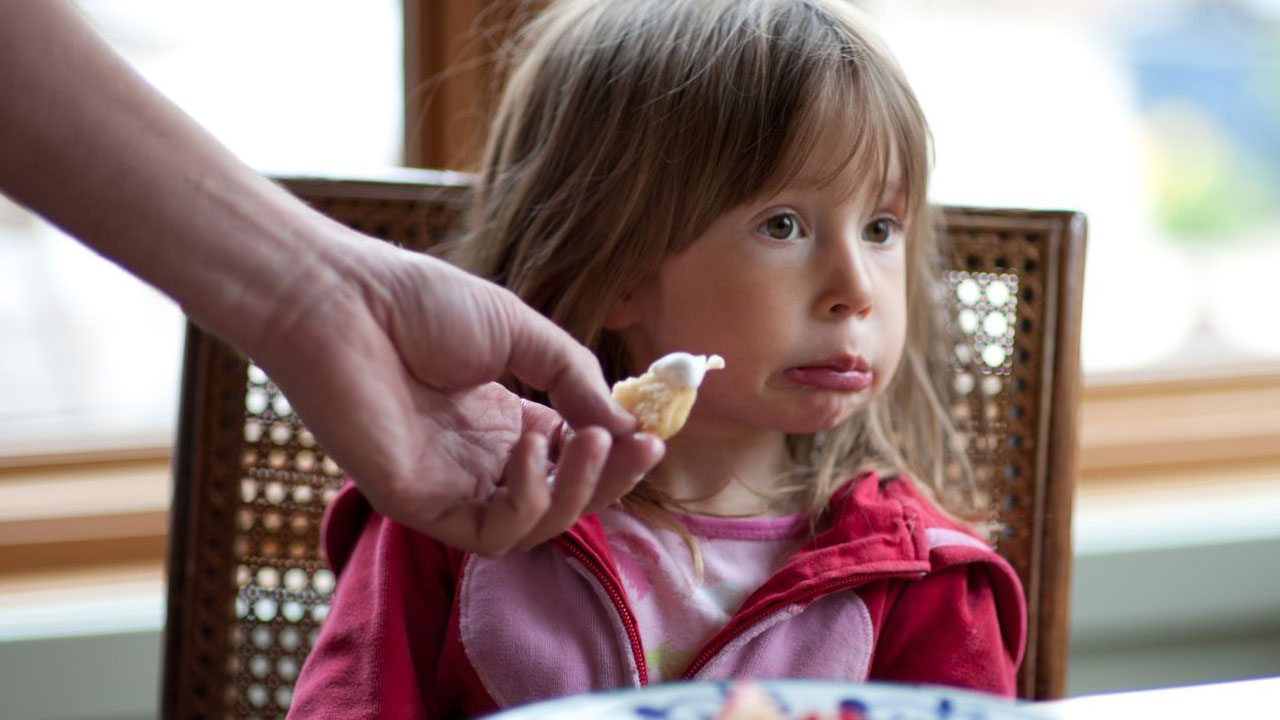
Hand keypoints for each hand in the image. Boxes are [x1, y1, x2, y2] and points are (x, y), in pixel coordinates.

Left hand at [250, 225, 663, 554]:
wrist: (342, 300)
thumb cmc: (419, 304)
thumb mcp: (520, 331)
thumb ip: (573, 378)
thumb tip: (630, 424)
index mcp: (502, 419)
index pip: (572, 457)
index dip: (615, 450)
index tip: (652, 432)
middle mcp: (480, 459)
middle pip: (563, 497)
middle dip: (611, 478)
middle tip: (643, 448)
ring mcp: (451, 486)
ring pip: (534, 525)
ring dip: (577, 491)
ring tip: (592, 442)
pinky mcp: (419, 505)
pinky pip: (491, 532)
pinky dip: (527, 500)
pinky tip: (530, 448)